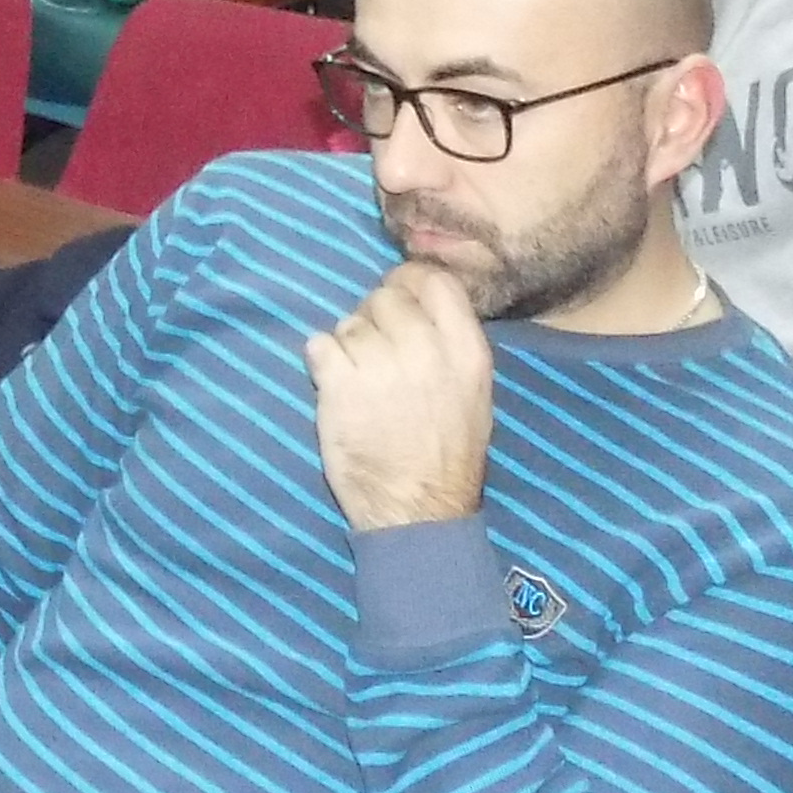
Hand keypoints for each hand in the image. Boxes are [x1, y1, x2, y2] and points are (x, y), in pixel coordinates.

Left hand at [305, 261, 497, 532]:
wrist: (418, 511)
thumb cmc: (447, 455)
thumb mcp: (472, 394)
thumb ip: (449, 344)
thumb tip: (416, 302)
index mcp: (466, 352)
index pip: (436, 282)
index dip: (409, 281)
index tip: (397, 296)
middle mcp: (426, 351)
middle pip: (386, 296)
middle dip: (374, 316)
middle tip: (373, 351)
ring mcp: (381, 366)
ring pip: (349, 322)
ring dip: (347, 344)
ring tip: (359, 379)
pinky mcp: (340, 386)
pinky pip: (319, 344)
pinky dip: (321, 360)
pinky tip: (334, 384)